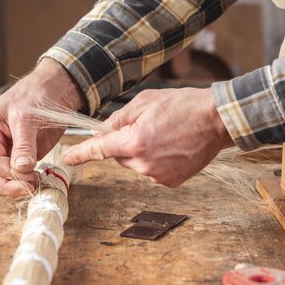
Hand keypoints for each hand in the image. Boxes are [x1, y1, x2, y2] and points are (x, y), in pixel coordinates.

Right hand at [0, 58, 84, 195]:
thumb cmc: (36, 95)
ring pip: (3, 179)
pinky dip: (26, 183)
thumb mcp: (27, 117)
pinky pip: (18, 177)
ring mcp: (7, 152)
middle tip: (30, 187)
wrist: (56, 90)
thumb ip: (24, 144)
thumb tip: (21, 168)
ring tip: (36, 184)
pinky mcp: (22, 158)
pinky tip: (38, 183)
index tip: (26, 175)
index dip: (7, 172)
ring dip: (17, 187)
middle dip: (9, 184)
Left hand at [63, 88, 233, 186]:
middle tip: (148, 126)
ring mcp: (158, 175)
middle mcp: (144, 163)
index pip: (99, 150)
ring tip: (164, 135)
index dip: (80, 154)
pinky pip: (152, 171)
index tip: (68, 159)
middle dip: (125, 143)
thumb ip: (118, 119)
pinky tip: (172, 147)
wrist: (216, 120)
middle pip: (119, 156)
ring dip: (142, 152)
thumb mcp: (144, 102)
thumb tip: (99, 132)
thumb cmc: (182, 105)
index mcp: (134, 141)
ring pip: (135, 164)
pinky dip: (156, 160)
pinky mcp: (170, 182)